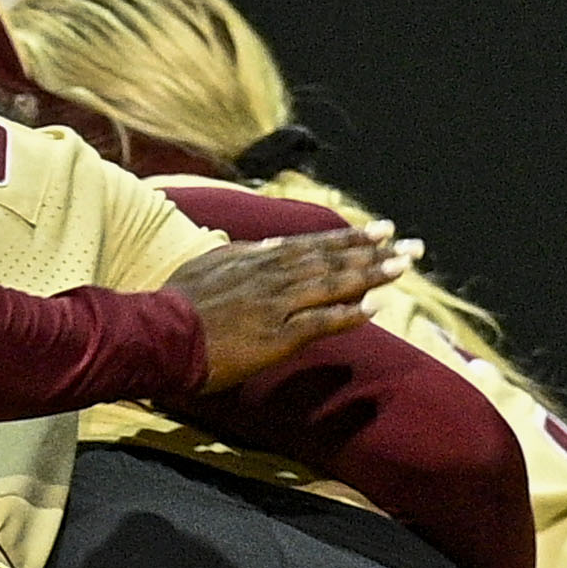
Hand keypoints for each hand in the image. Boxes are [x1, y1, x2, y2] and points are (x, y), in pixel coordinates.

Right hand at [172, 225, 415, 386]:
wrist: (156, 334)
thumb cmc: (176, 305)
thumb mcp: (208, 266)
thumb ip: (241, 254)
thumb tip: (268, 246)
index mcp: (256, 260)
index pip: (312, 245)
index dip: (349, 238)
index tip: (379, 231)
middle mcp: (271, 276)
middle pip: (331, 260)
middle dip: (373, 251)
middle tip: (410, 245)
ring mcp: (274, 305)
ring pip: (331, 285)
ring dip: (370, 275)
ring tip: (402, 267)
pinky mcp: (274, 336)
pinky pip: (318, 322)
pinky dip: (346, 314)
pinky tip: (374, 308)